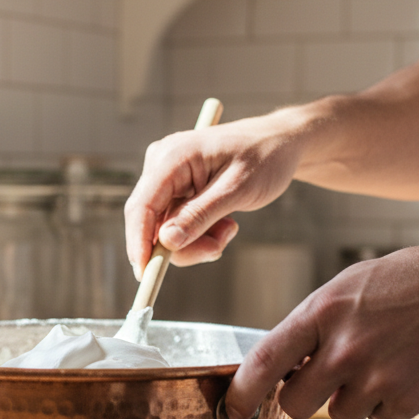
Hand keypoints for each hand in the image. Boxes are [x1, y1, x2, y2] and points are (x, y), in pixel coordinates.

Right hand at [124, 108, 311, 273]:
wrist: (280, 143)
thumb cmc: (263, 158)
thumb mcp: (236, 190)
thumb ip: (200, 215)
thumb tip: (166, 242)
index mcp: (172, 157)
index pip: (142, 206)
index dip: (139, 242)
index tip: (146, 275)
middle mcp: (161, 165)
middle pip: (152, 222)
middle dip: (182, 245)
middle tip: (217, 248)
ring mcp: (167, 177)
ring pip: (166, 229)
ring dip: (197, 240)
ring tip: (229, 229)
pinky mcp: (177, 189)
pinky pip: (178, 224)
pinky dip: (201, 233)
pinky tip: (225, 223)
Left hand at [226, 237, 418, 418]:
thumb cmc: (405, 283)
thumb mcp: (346, 288)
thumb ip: (310, 326)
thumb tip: (280, 369)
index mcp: (322, 312)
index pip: (265, 362)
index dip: (241, 393)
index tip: (231, 410)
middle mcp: (345, 349)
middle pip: (295, 405)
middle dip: (302, 397)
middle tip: (323, 377)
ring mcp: (378, 379)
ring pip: (339, 415)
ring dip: (351, 398)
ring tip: (380, 360)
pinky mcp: (409, 401)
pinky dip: (388, 404)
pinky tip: (406, 369)